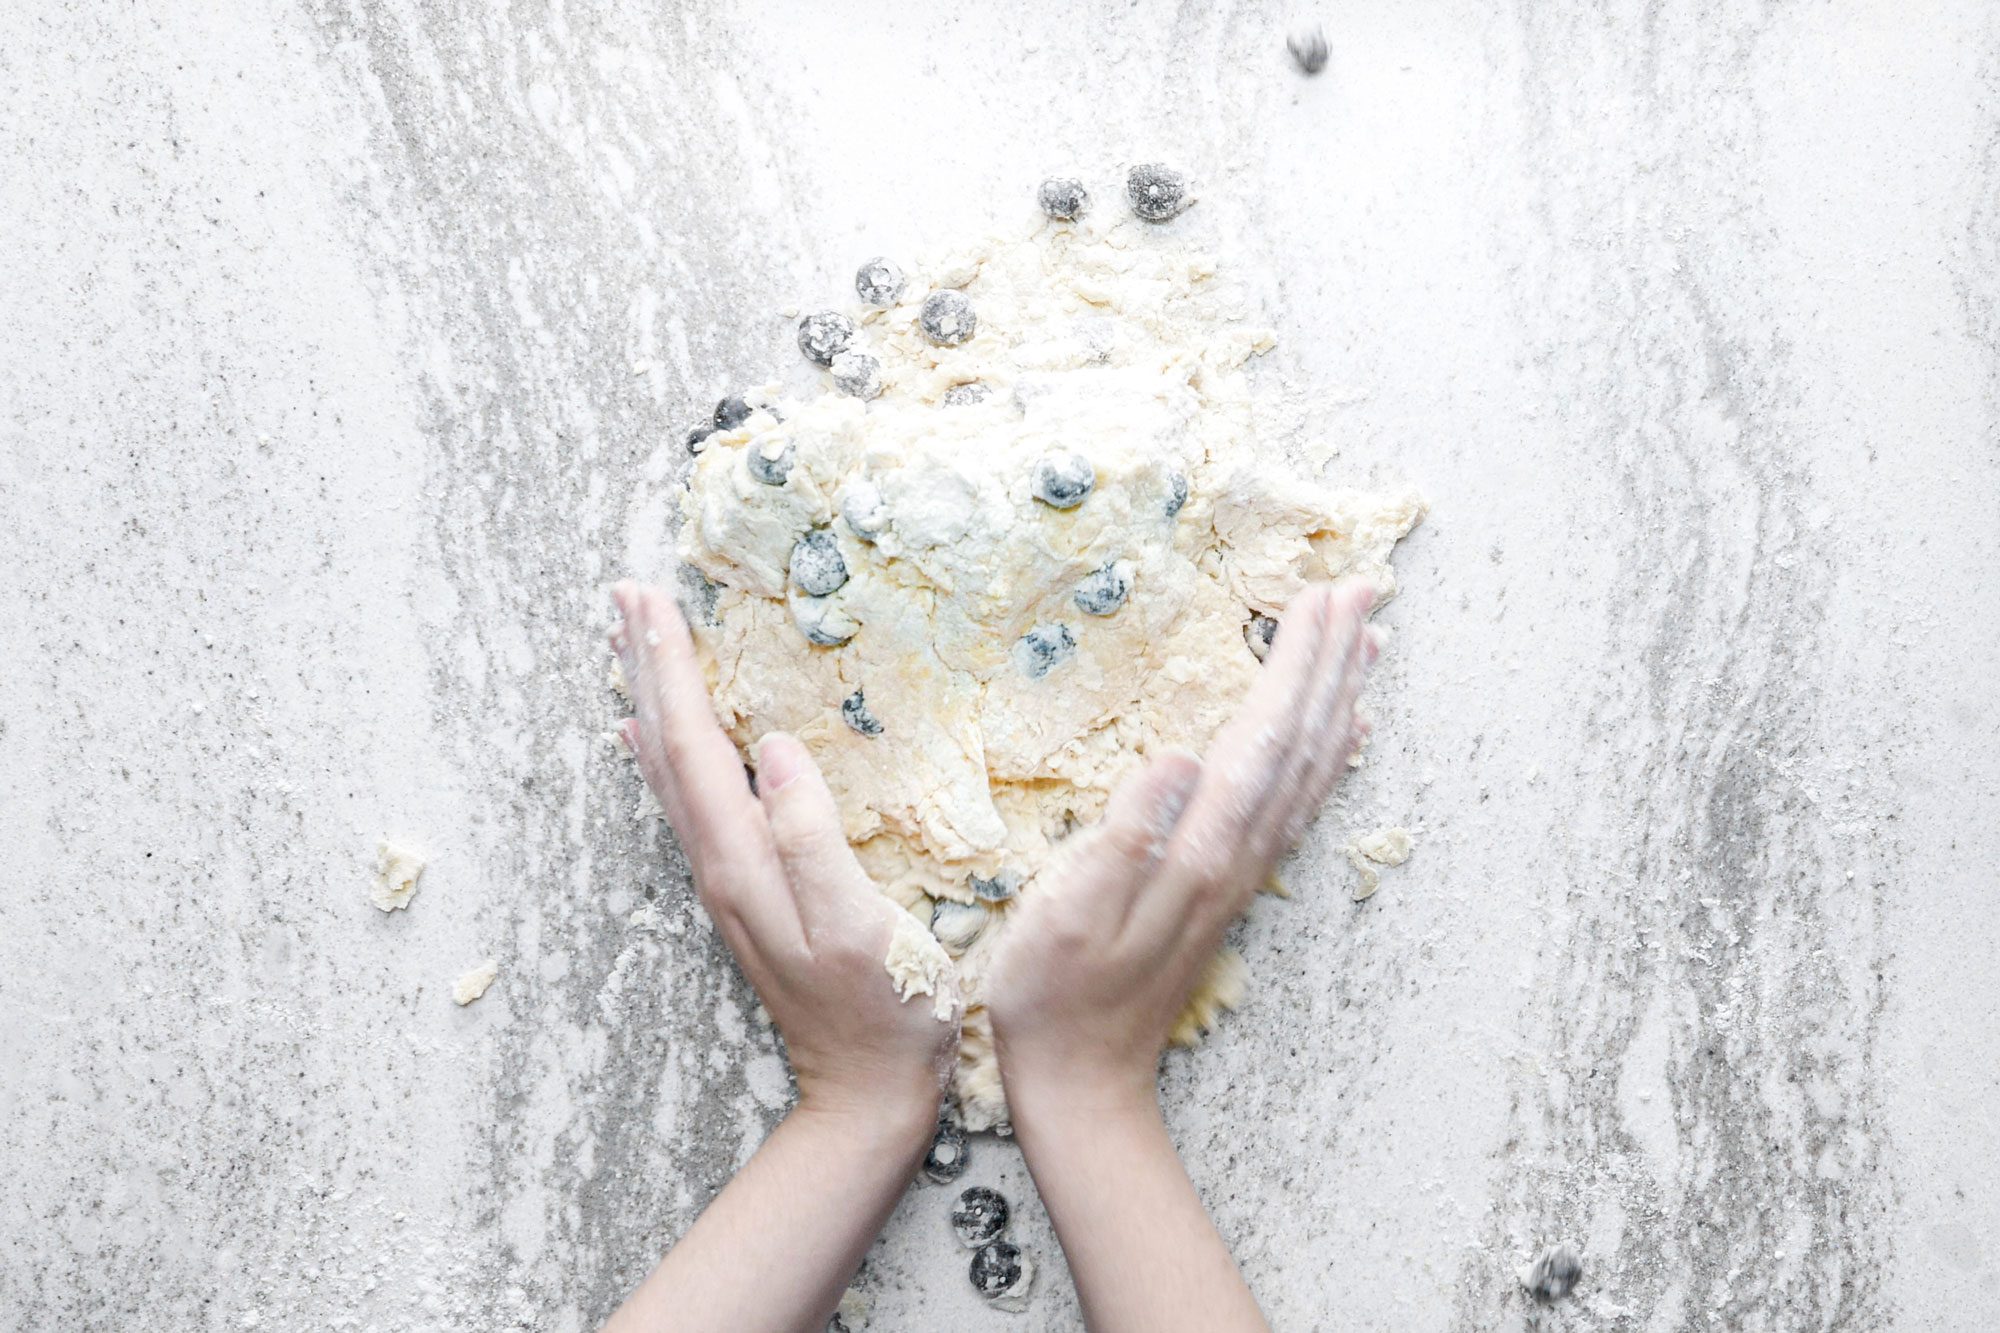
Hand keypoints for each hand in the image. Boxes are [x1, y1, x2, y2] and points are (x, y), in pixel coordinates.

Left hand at [609, 580, 958, 1124]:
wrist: (865, 1093)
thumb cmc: (885, 1011)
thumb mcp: (860, 924)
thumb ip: (813, 836)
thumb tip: (768, 748)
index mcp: (741, 860)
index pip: (692, 743)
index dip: (672, 668)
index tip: (654, 600)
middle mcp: (717, 865)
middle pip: (665, 747)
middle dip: (645, 667)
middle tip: (624, 595)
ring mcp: (724, 881)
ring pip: (669, 770)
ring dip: (648, 701)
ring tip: (630, 644)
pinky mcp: (742, 892)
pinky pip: (686, 801)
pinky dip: (663, 755)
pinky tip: (650, 739)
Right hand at [984, 580, 1377, 1122]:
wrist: (1082, 1081)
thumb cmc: (1052, 994)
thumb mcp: (1066, 914)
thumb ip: (1125, 836)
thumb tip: (1180, 757)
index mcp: (1201, 849)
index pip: (1262, 736)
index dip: (1292, 663)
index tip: (1318, 595)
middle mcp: (1236, 856)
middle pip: (1301, 742)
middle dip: (1332, 659)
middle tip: (1363, 586)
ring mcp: (1238, 874)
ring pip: (1309, 769)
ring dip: (1338, 699)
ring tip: (1366, 640)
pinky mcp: (1227, 889)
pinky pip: (1296, 806)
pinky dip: (1326, 759)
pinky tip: (1339, 734)